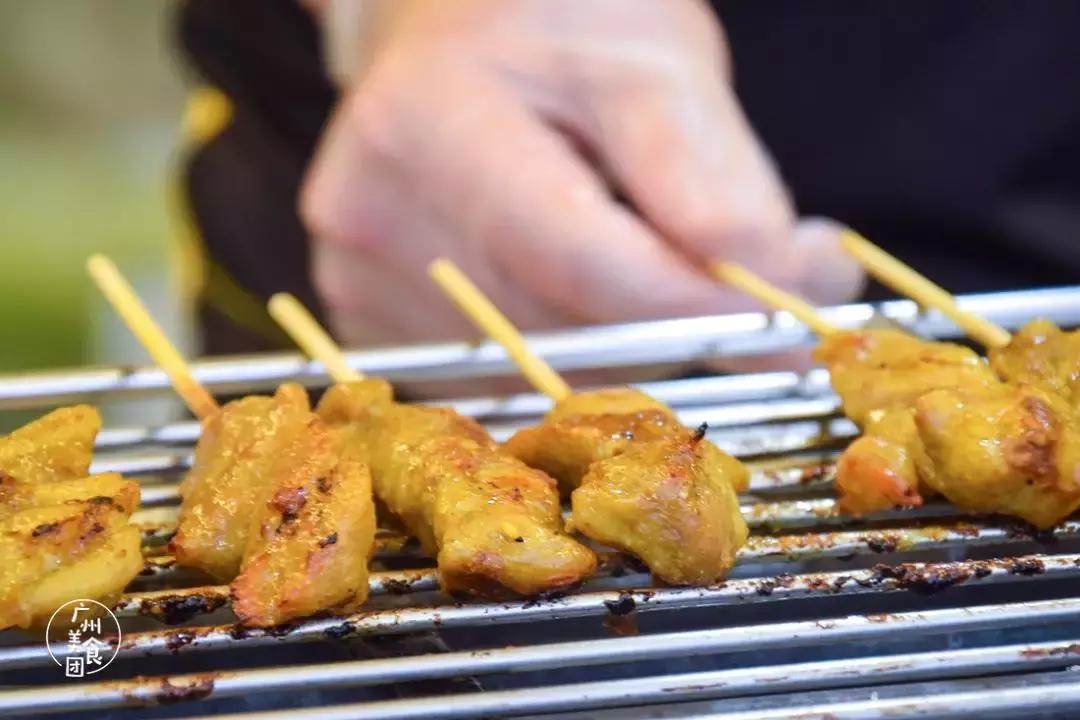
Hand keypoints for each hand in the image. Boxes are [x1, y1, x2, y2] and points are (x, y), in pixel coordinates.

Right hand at [301, 0, 863, 350]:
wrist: (449, 31)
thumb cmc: (550, 27)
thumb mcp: (651, 63)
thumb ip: (715, 180)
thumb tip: (792, 289)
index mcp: (430, 124)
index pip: (578, 260)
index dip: (692, 309)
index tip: (783, 328)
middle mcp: (371, 214)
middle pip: (558, 329)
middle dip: (672, 334)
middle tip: (748, 304)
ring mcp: (355, 275)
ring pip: (534, 368)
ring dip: (623, 347)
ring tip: (659, 274)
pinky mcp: (366, 315)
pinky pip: (494, 377)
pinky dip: (566, 353)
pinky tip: (581, 293)